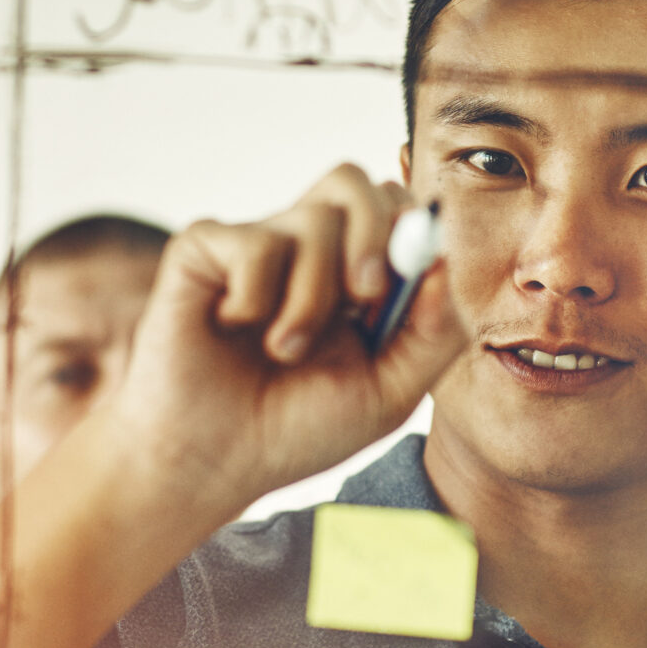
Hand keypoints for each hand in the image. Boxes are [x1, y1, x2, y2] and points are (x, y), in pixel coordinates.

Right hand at [107, 164, 466, 509]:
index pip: (396, 208)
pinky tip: (233, 329)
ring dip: (311, 298)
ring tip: (285, 350)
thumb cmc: (296, 431)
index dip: (410, 235)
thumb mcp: (389, 395)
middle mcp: (303, 249)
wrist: (210, 465)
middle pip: (354, 183)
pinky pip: (252, 244)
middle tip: (363, 296)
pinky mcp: (202, 249)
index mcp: (352, 273)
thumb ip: (434, 333)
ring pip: (313, 219)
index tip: (396, 296)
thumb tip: (444, 261)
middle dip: (375, 236)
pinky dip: (255, 298)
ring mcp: (253, 244)